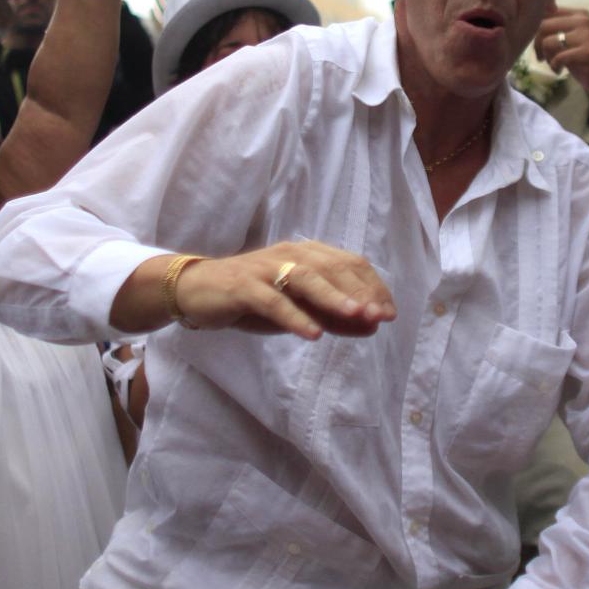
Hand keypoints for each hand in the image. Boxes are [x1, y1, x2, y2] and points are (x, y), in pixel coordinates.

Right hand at [174, 241, 394, 339]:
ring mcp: (266, 269)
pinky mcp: (243, 287)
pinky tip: (313, 334)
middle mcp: (290, 255)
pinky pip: (273, 302)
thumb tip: (373, 325)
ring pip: (306, 278)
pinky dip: (295, 317)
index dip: (373, 287)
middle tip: (381, 316)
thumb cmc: (254, 300)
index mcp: (307, 255)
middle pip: (333, 268)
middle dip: (361, 293)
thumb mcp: (299, 310)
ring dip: (334, 297)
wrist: (198, 291)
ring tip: (357, 315)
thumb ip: (335, 317)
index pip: (350, 264)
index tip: (390, 313)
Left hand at [534, 7, 588, 103]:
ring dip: (546, 57)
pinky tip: (559, 70)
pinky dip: (554, 66)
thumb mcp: (569, 38)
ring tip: (554, 64)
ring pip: (548, 41)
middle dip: (536, 44)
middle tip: (541, 57)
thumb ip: (554, 26)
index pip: (546, 12)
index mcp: (578, 14)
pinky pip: (558, 57)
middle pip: (542, 25)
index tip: (539, 44)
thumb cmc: (584, 57)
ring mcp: (587, 35)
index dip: (535, 29)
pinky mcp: (588, 52)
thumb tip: (530, 18)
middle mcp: (583, 20)